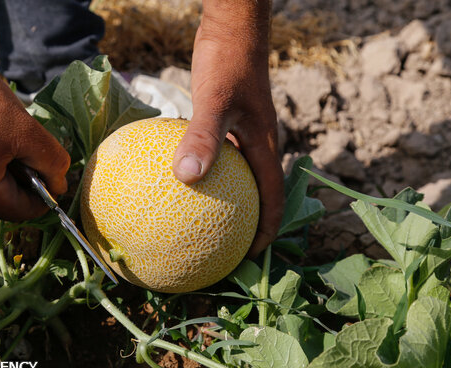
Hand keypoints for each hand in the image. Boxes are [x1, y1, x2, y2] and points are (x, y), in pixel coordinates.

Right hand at [0, 0, 69, 220]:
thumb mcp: (27, 131)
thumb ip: (52, 163)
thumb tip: (61, 186)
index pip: (24, 210)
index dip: (46, 194)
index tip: (53, 172)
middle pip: (4, 203)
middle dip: (23, 182)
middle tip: (30, 150)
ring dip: (4, 173)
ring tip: (8, 142)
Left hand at [172, 1, 283, 255]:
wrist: (233, 28)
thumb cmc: (229, 62)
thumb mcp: (214, 99)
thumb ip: (203, 136)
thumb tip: (187, 177)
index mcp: (263, 146)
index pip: (273, 197)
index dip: (266, 229)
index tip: (249, 255)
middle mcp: (255, 144)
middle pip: (257, 193)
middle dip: (246, 223)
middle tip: (224, 246)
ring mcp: (241, 134)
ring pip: (236, 177)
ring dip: (225, 201)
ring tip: (202, 222)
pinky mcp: (225, 123)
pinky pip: (216, 157)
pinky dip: (204, 173)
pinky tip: (178, 180)